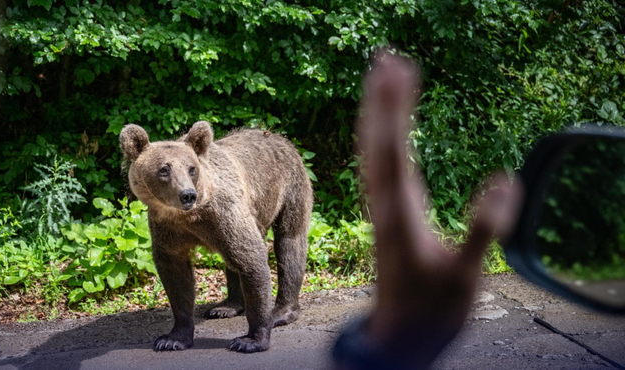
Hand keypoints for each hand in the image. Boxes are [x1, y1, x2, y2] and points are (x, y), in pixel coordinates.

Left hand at [357, 50, 521, 368]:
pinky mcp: (390, 213)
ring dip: (377, 113)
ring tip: (384, 75)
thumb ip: (483, 230)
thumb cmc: (432, 311)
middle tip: (386, 56)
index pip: (393, 151)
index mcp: (400, 215)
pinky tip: (384, 123)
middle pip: (378, 142)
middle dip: (382, 99)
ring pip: (374, 151)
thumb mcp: (464, 275)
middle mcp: (386, 205)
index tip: (397, 71)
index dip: (394, 110)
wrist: (400, 338)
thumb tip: (504, 181)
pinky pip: (380, 165)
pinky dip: (381, 137)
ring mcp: (385, 208)